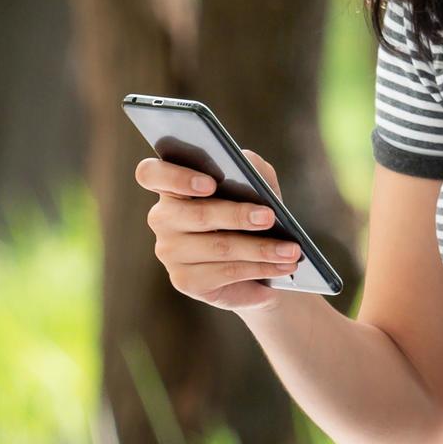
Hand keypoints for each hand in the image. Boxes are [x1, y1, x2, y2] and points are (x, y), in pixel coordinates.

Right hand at [137, 146, 297, 312]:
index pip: (150, 173)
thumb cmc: (252, 215)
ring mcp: (169, 251)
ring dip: (260, 248)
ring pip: (217, 246)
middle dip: (237, 215)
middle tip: (269, 217)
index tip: (210, 183)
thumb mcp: (256, 187)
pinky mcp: (184, 280)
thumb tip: (248, 162)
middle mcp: (162, 218)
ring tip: (291, 250)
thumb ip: (250, 168)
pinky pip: (225, 272)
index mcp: (171, 186)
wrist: (260, 263)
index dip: (175, 177)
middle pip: (194, 214)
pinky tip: (282, 266)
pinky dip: (259, 268)